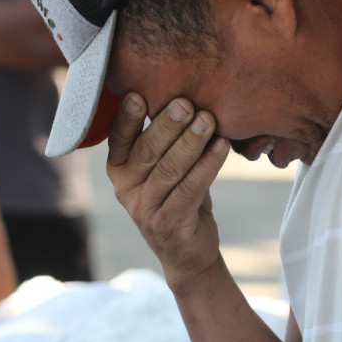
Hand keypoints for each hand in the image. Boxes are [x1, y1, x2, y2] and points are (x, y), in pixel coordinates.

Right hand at [105, 93, 229, 291]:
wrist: (187, 252)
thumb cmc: (177, 196)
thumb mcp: (163, 167)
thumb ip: (164, 137)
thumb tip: (182, 90)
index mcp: (118, 169)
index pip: (119, 139)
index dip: (127, 117)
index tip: (139, 94)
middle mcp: (125, 189)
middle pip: (146, 151)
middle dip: (167, 124)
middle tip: (187, 102)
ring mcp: (145, 209)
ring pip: (169, 169)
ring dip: (191, 142)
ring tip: (209, 120)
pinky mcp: (169, 223)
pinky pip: (190, 188)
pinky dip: (208, 164)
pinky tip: (222, 146)